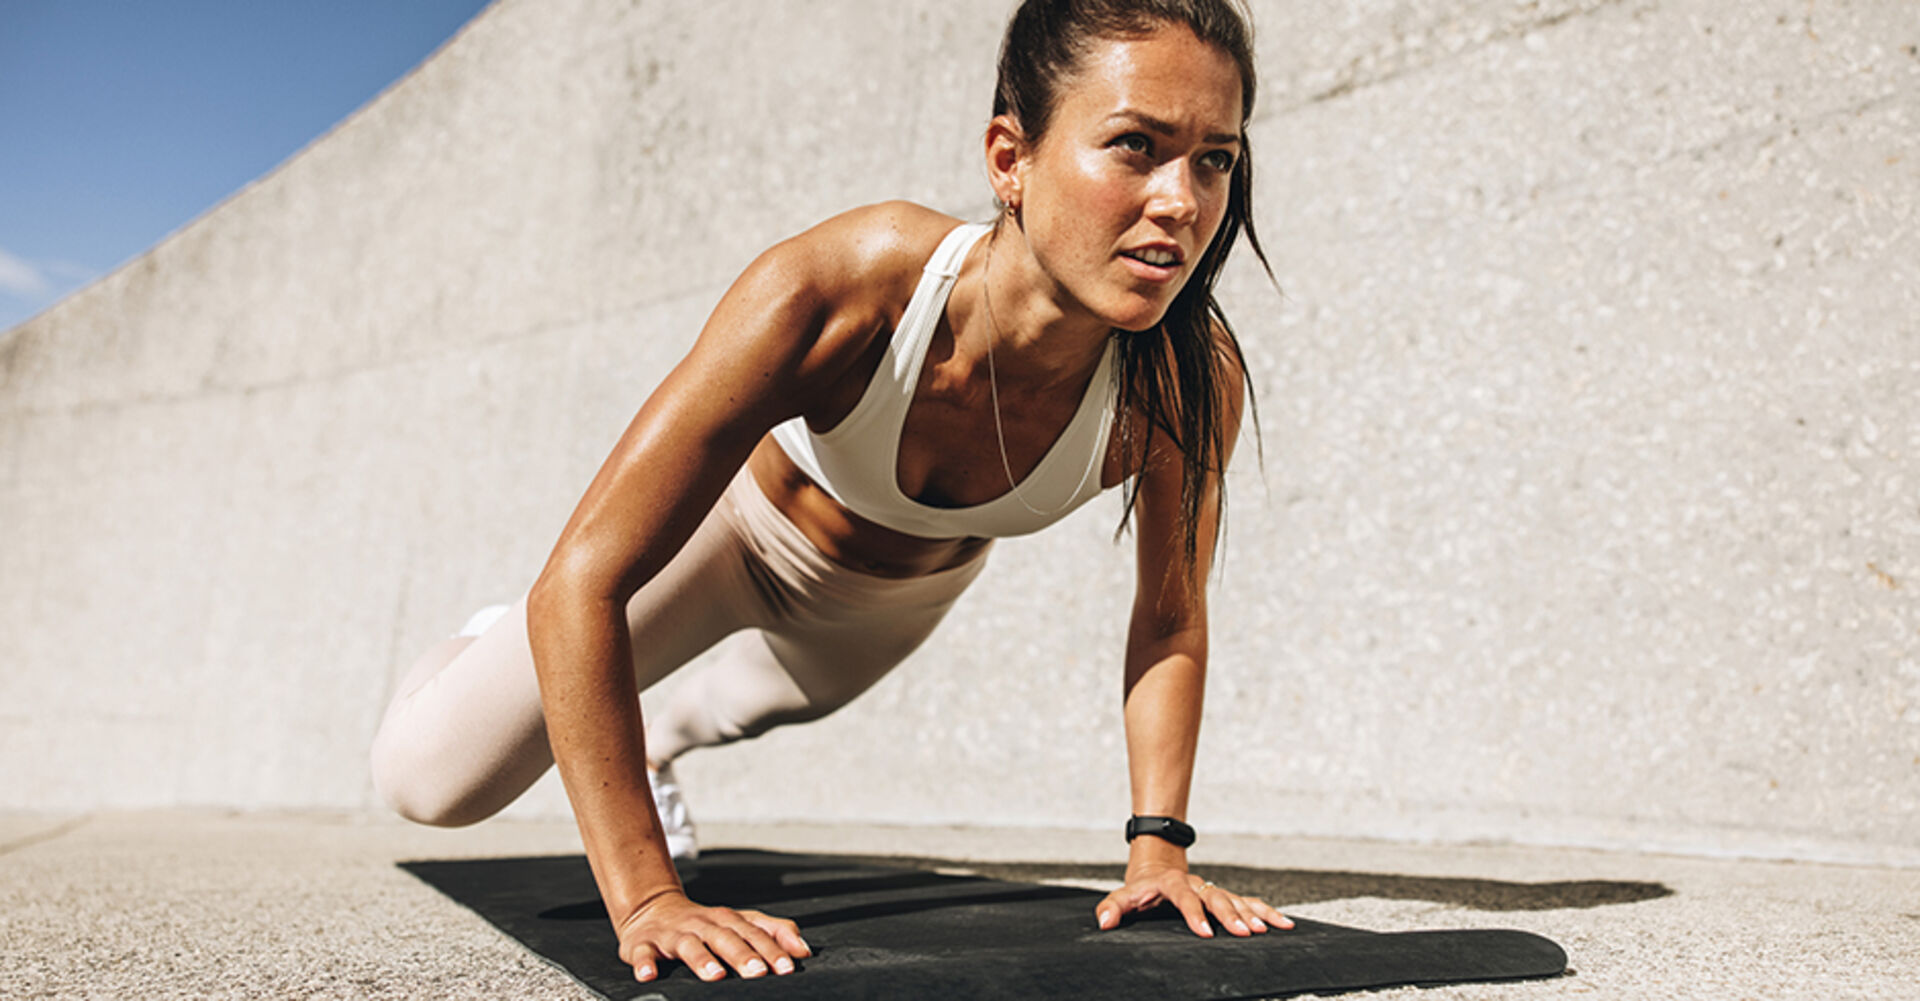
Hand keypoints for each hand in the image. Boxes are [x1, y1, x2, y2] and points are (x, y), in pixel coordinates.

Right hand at [615, 890, 810, 982]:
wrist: (651, 909)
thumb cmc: (704, 924)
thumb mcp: (740, 923)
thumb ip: (774, 931)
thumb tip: (805, 950)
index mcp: (728, 920)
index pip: (754, 933)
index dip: (772, 950)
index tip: (789, 967)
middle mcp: (702, 925)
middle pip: (725, 938)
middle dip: (743, 955)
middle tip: (759, 973)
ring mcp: (673, 934)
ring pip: (688, 945)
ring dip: (702, 959)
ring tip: (715, 975)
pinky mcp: (643, 944)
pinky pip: (643, 953)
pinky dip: (645, 963)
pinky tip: (649, 975)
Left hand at [1094, 863, 1292, 937]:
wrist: (1157, 866)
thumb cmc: (1140, 888)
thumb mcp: (1122, 896)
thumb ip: (1111, 909)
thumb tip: (1104, 924)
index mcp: (1171, 883)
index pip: (1183, 897)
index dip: (1193, 914)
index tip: (1204, 932)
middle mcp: (1196, 884)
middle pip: (1216, 897)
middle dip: (1231, 915)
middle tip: (1244, 933)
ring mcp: (1212, 889)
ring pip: (1236, 899)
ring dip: (1253, 914)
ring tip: (1269, 929)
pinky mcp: (1224, 897)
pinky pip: (1249, 903)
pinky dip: (1266, 912)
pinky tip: (1284, 924)